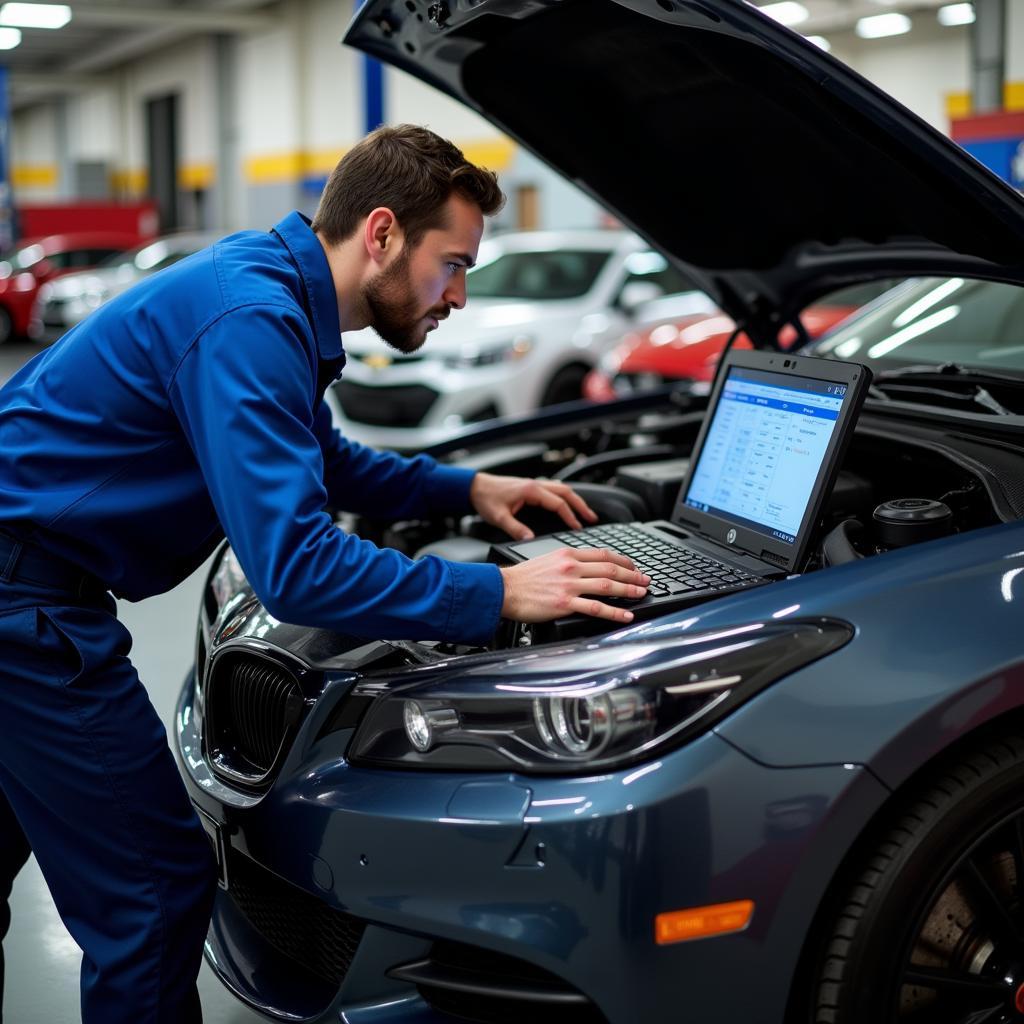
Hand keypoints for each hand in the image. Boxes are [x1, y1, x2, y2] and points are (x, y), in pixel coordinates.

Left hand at [469, 471, 597, 540]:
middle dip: (581, 505)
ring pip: (561, 489)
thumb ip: (516, 529)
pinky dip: (564, 497)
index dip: (570, 516)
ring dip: (574, 499)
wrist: (474, 486)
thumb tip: (530, 539)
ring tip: (585, 512)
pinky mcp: (530, 486)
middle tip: (592, 517)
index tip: (578, 527)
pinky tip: (566, 504)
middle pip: (566, 492)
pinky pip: (553, 489)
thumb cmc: (486, 498)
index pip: (558, 503)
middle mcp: (535, 484)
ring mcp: (534, 484)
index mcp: (531, 491)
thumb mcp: (499, 517)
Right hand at [499, 547, 649, 624]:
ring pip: (607, 585)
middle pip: (611, 568)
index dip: (624, 561)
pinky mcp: (565, 603)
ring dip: (629, 590)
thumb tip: (586, 567)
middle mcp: (571, 567)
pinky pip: (596, 607)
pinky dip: (615, 612)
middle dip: (633, 575)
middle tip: (645, 581)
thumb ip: (568, 561)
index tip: (634, 568)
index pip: (603, 554)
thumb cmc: (522, 578)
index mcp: (567, 554)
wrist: (503, 589)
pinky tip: (626, 615)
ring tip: (642, 594)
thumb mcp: (547, 559)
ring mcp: (569, 585)